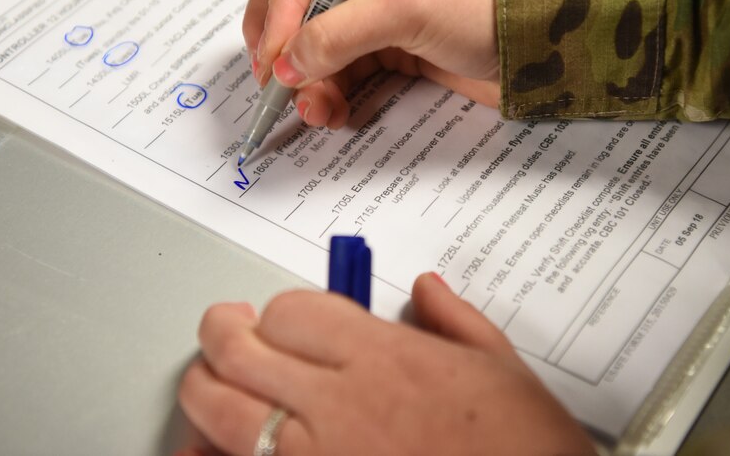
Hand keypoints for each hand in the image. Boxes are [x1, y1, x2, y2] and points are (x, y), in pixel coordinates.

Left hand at [178, 273, 596, 455]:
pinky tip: (214, 449)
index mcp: (386, 359)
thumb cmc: (523, 446)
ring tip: (212, 386)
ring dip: (206, 392)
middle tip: (225, 332)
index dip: (281, 313)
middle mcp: (340, 406)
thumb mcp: (502, 369)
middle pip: (238, 351)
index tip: (287, 322)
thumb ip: (455, 321)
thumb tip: (427, 290)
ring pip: (220, 413)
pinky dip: (216, 455)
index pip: (292, 312)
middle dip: (221, 334)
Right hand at [242, 0, 498, 128]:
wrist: (548, 39)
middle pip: (296, 0)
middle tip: (275, 85)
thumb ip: (338, 34)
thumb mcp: (406, 7)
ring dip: (307, 78)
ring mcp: (378, 6)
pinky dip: (332, 91)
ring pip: (316, 42)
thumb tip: (285, 66)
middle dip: (284, 45)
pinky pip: (344, 68)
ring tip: (313, 110)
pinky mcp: (393, 46)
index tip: (276, 51)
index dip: (278, 1)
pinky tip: (332, 112)